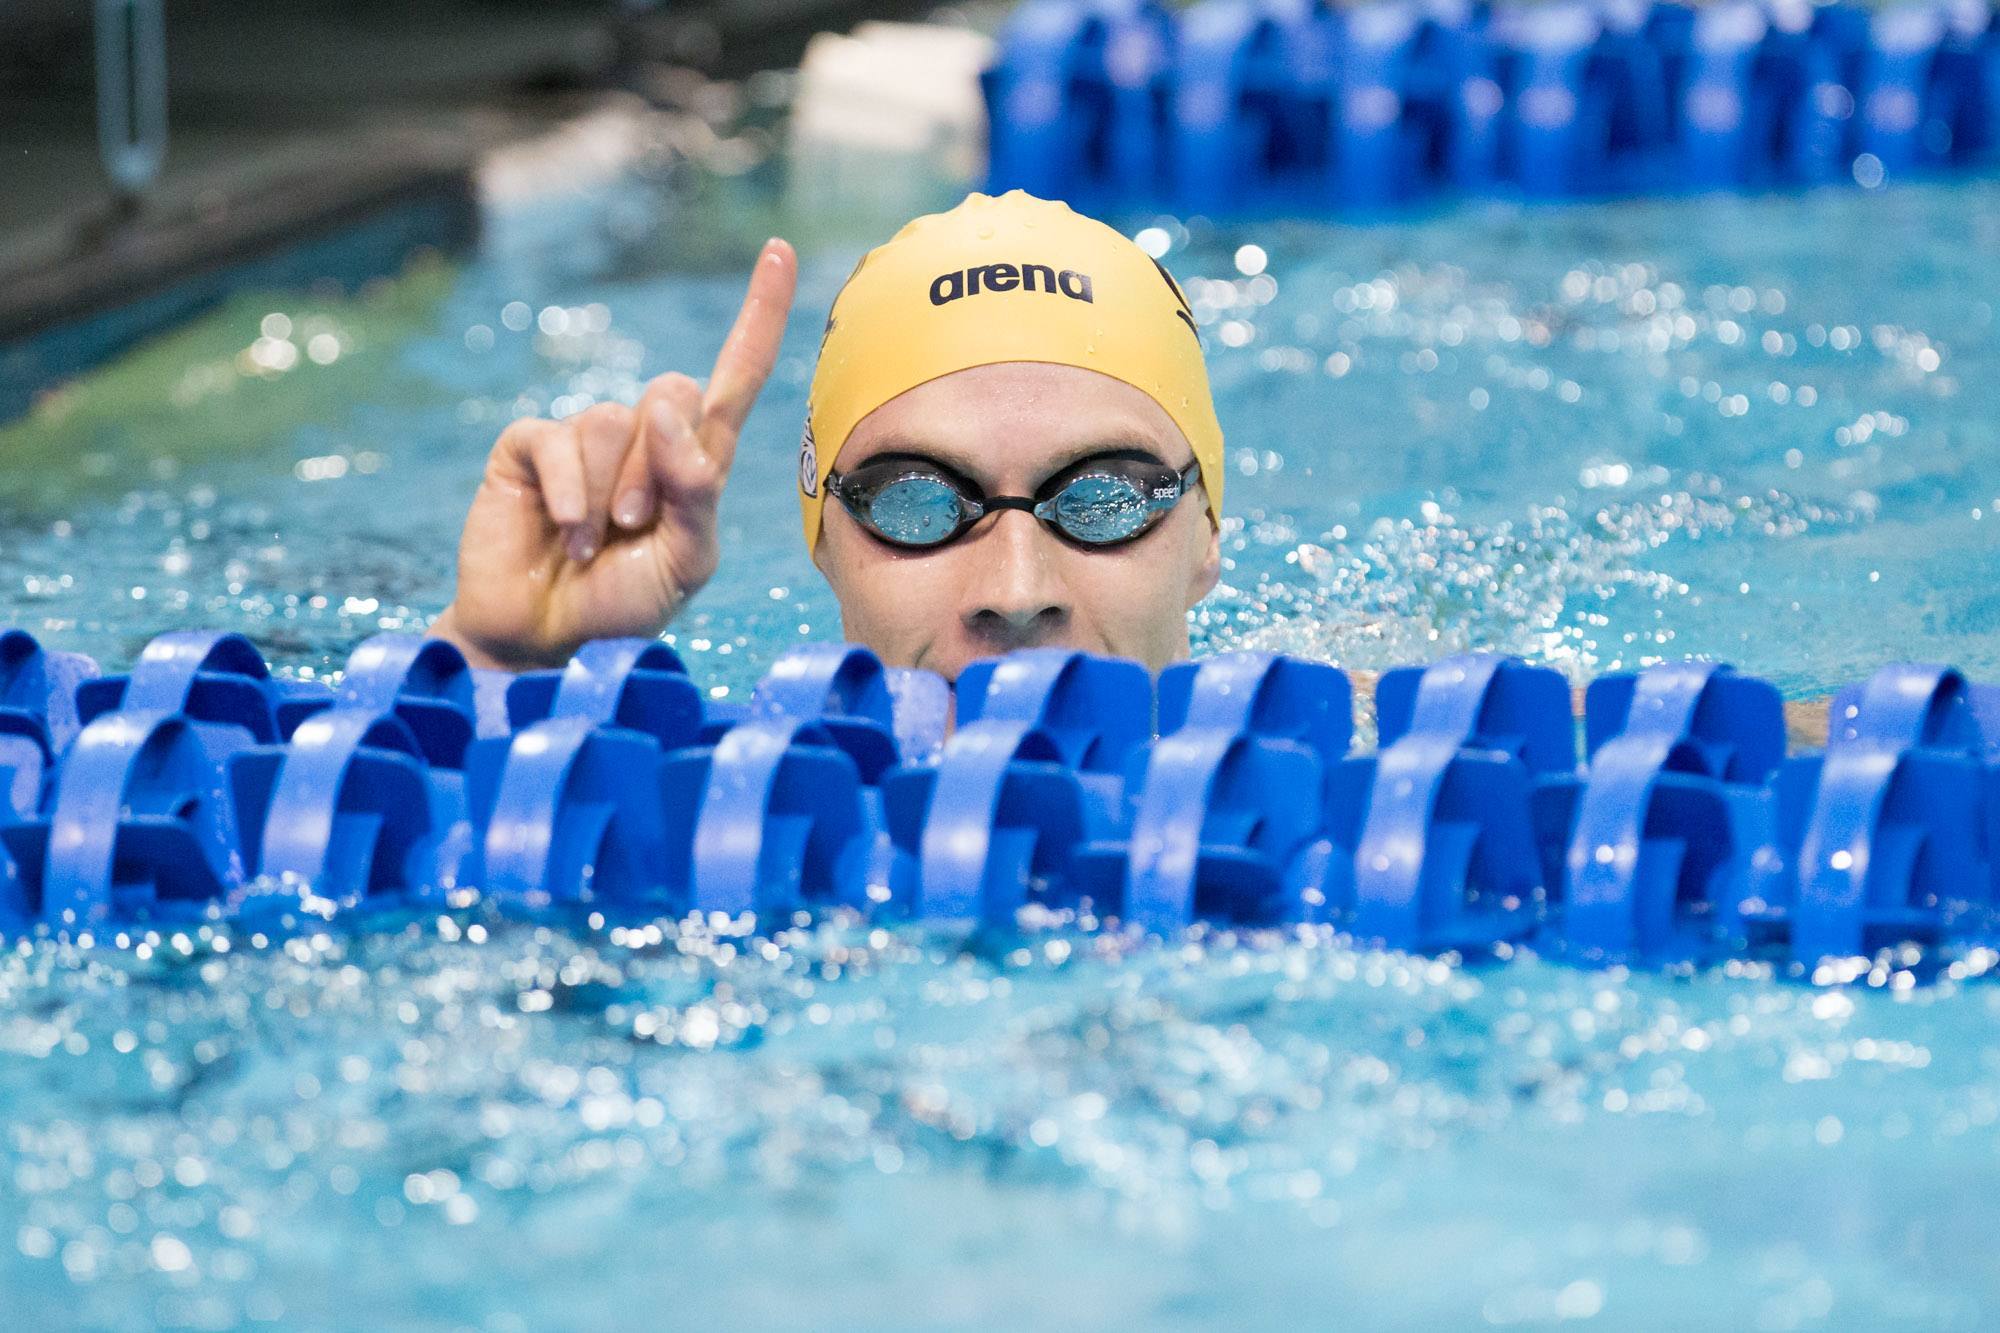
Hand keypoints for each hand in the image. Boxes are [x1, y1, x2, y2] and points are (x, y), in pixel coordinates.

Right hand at [432, 238, 796, 669]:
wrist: (547, 643)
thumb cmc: (625, 605)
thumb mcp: (686, 560)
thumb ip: (695, 491)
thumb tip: (667, 412)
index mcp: (696, 462)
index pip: (734, 377)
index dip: (758, 315)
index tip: (779, 251)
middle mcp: (644, 438)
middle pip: (674, 391)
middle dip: (661, 468)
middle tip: (638, 527)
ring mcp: (586, 440)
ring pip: (616, 420)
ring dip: (612, 492)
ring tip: (596, 541)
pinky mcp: (531, 448)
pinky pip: (559, 438)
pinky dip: (571, 491)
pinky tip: (567, 530)